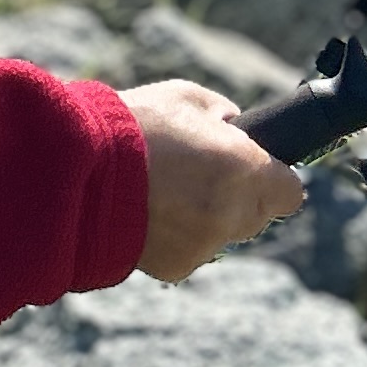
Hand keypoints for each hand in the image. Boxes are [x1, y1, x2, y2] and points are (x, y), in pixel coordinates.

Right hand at [123, 80, 303, 281]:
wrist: (75, 171)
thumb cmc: (132, 125)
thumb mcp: (185, 98)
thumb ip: (223, 117)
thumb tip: (235, 131)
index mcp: (244, 167)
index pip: (290, 191)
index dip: (274, 179)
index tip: (256, 169)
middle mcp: (232, 212)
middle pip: (258, 214)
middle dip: (239, 196)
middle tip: (201, 174)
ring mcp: (205, 244)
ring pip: (223, 234)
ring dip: (207, 218)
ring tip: (164, 191)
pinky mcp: (177, 267)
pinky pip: (191, 251)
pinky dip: (176, 237)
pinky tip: (148, 212)